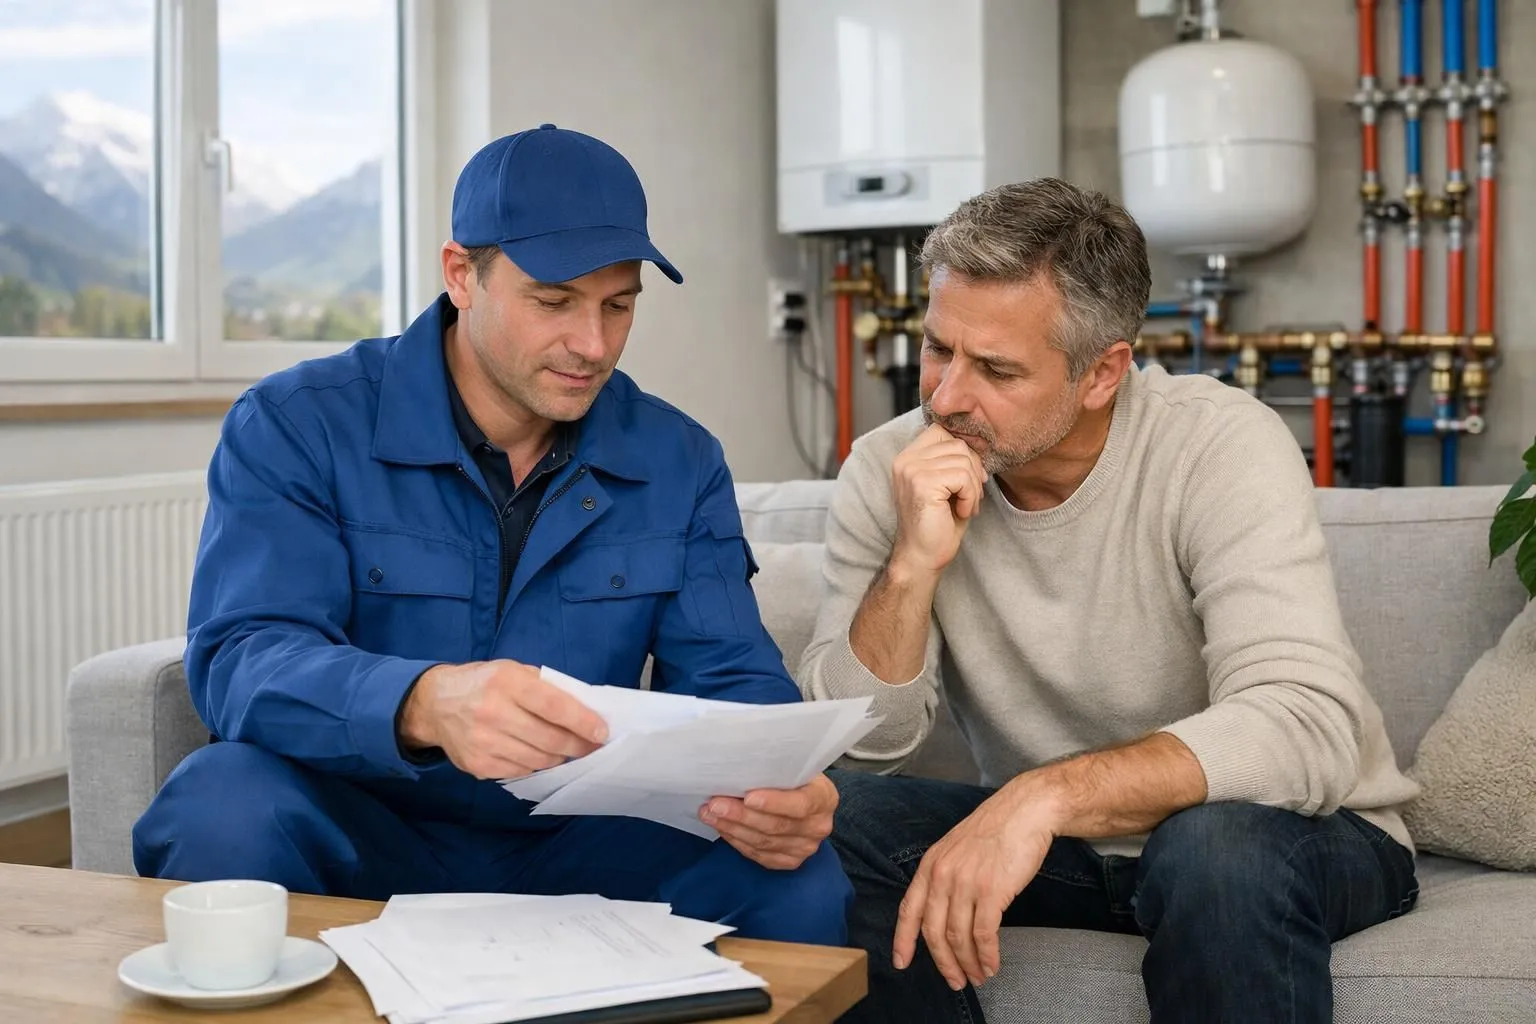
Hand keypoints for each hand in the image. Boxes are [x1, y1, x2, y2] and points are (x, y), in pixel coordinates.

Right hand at [398, 660, 608, 779]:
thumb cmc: (484, 683)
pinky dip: (535, 765)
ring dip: (559, 757)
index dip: (582, 721)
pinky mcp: (478, 765)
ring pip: (539, 760)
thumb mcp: (513, 671)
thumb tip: (586, 710)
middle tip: (592, 746)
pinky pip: (520, 771)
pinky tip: (538, 755)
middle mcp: (493, 712)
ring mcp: (483, 742)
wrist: (435, 705)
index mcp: (507, 682)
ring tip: (566, 750)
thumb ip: (547, 688)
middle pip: (550, 739)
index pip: (553, 706)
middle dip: (578, 745)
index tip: (601, 732)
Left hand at [699, 774, 837, 870]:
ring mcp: (805, 848)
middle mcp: (818, 826)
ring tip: (709, 815)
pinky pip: (760, 855)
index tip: (748, 797)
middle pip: (776, 826)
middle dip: (741, 815)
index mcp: (824, 798)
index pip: (800, 804)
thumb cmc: (795, 777)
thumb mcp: (794, 767)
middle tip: (714, 805)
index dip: (774, 802)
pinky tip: (723, 829)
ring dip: (732, 829)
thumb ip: (776, 770)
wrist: (808, 800)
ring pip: (764, 842)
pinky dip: (738, 842)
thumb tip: (739, 768)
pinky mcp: (790, 861)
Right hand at [889, 425, 987, 576]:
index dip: (964, 452)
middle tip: (969, 498)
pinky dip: (970, 497)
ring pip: (964, 461)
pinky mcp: (922, 483)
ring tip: (964, 507)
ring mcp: (911, 470)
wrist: (922, 557)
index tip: (967, 479)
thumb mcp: (946, 484)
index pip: (943, 431)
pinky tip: (962, 512)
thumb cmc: (938, 524)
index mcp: (908, 457)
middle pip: (958, 444)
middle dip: (973, 472)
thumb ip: (953, 460)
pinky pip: (963, 477)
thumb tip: (979, 443)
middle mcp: (905, 460)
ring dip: (973, 488)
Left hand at [893, 784, 1055, 989]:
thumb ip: (945, 877)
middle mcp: (943, 875)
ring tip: (978, 976)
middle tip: (955, 981)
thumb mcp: (956, 848)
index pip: (909, 910)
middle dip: (944, 963)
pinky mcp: (992, 891)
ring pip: (959, 937)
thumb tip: (943, 912)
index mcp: (931, 865)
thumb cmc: (995, 829)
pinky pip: (984, 934)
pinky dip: (987, 955)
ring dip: (968, 963)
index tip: (901, 963)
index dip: (903, 940)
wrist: (1025, 811)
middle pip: (934, 932)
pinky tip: (992, 965)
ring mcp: (966, 883)